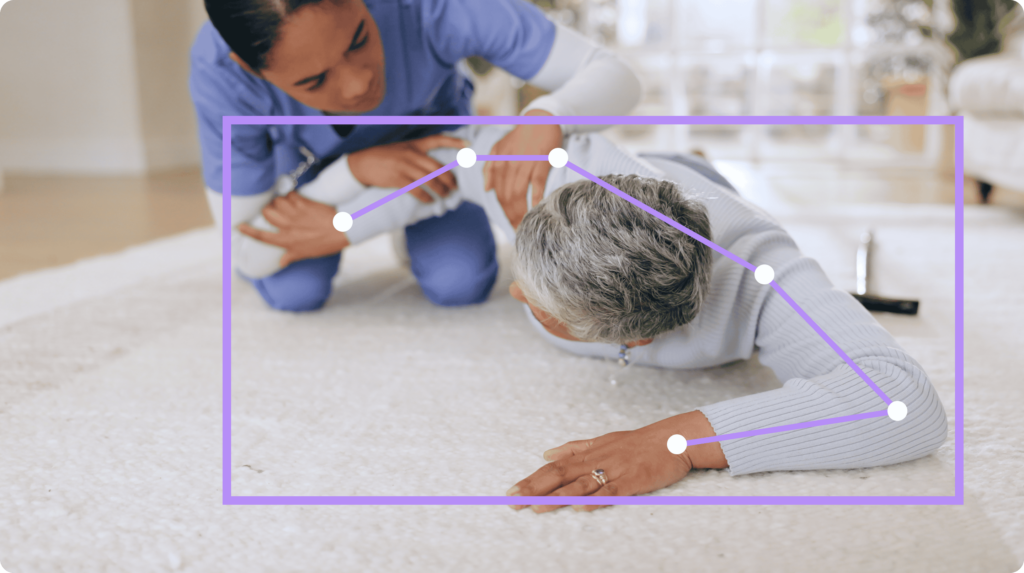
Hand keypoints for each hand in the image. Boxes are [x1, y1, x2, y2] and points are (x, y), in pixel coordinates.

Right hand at [238, 191, 349, 267]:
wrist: (343, 229)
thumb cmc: (326, 243)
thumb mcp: (307, 254)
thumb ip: (291, 256)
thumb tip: (281, 262)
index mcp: (287, 241)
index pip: (262, 236)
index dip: (248, 231)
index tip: (238, 226)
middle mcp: (288, 227)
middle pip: (266, 213)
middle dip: (267, 210)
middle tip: (273, 211)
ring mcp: (295, 214)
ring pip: (276, 201)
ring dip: (278, 201)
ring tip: (285, 204)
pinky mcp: (304, 203)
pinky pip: (290, 195)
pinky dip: (290, 195)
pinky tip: (295, 198)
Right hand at [348, 134, 467, 202]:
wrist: (362, 163)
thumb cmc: (383, 157)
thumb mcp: (401, 148)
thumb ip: (417, 153)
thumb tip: (434, 165)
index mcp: (414, 145)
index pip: (438, 139)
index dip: (454, 142)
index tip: (468, 145)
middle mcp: (411, 154)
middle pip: (437, 167)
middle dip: (449, 178)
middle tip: (456, 186)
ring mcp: (404, 167)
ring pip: (429, 180)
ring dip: (440, 189)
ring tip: (446, 195)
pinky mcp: (397, 179)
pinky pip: (416, 189)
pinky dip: (425, 196)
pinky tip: (430, 200)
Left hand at [483, 109, 561, 228]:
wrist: (540, 120)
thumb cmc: (520, 137)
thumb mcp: (499, 148)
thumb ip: (490, 168)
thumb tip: (486, 189)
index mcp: (498, 164)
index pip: (498, 194)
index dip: (503, 211)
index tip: (508, 224)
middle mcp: (508, 166)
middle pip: (507, 198)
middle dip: (511, 217)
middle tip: (518, 230)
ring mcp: (524, 165)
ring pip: (519, 195)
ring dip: (521, 213)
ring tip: (525, 226)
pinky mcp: (540, 164)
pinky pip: (536, 186)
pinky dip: (536, 201)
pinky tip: (537, 211)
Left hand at [505, 411, 725, 512]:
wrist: (673, 439)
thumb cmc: (637, 442)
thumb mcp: (601, 440)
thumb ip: (573, 448)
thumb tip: (546, 453)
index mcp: (588, 453)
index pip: (553, 467)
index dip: (531, 479)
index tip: (511, 491)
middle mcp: (597, 461)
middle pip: (560, 475)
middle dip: (534, 489)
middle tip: (512, 501)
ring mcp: (614, 471)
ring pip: (581, 485)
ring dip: (558, 497)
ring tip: (537, 507)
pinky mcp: (631, 481)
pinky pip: (611, 492)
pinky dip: (595, 499)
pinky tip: (581, 507)